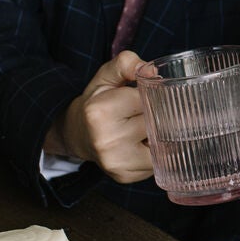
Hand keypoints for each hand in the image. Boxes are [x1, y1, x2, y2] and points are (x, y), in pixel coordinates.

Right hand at [46, 52, 154, 183]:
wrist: (78, 134)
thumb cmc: (97, 102)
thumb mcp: (106, 76)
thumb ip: (127, 64)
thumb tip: (152, 71)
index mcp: (99, 111)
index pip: (146, 100)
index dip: (154, 96)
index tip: (152, 95)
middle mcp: (105, 139)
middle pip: (155, 123)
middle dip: (160, 116)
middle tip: (157, 111)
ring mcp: (115, 162)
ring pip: (160, 145)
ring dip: (161, 135)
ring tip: (151, 127)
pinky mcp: (124, 176)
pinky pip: (156, 162)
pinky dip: (157, 152)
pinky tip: (145, 143)